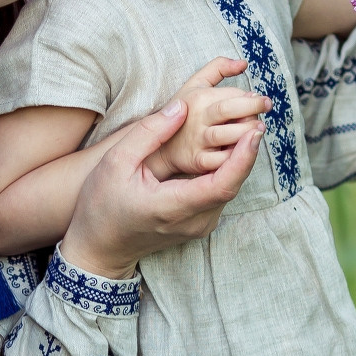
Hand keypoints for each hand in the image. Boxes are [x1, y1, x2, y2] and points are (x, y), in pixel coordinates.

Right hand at [59, 97, 261, 278]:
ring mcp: (198, 228)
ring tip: (246, 128)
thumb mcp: (117, 162)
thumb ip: (149, 133)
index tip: (255, 131)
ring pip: (229, 190)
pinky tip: (228, 149)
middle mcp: (192, 222)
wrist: (100, 248)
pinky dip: (228, 172)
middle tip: (255, 119)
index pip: (222, 185)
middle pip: (232, 185)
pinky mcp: (199, 226)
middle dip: (246, 152)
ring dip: (239, 161)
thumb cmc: (101, 205)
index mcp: (172, 207)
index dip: (244, 157)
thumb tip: (182, 107)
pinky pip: (220, 195)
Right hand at [151, 56, 269, 177]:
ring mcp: (198, 141)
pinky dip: (235, 156)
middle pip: (227, 110)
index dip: (249, 96)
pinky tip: (246, 150)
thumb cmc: (185, 112)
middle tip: (267, 106)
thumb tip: (244, 63)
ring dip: (247, 132)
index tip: (261, 100)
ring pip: (226, 135)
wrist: (161, 145)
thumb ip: (218, 68)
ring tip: (259, 128)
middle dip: (252, 107)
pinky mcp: (198, 161)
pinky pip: (221, 160)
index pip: (229, 94)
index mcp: (199, 98)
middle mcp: (198, 118)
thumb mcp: (195, 84)